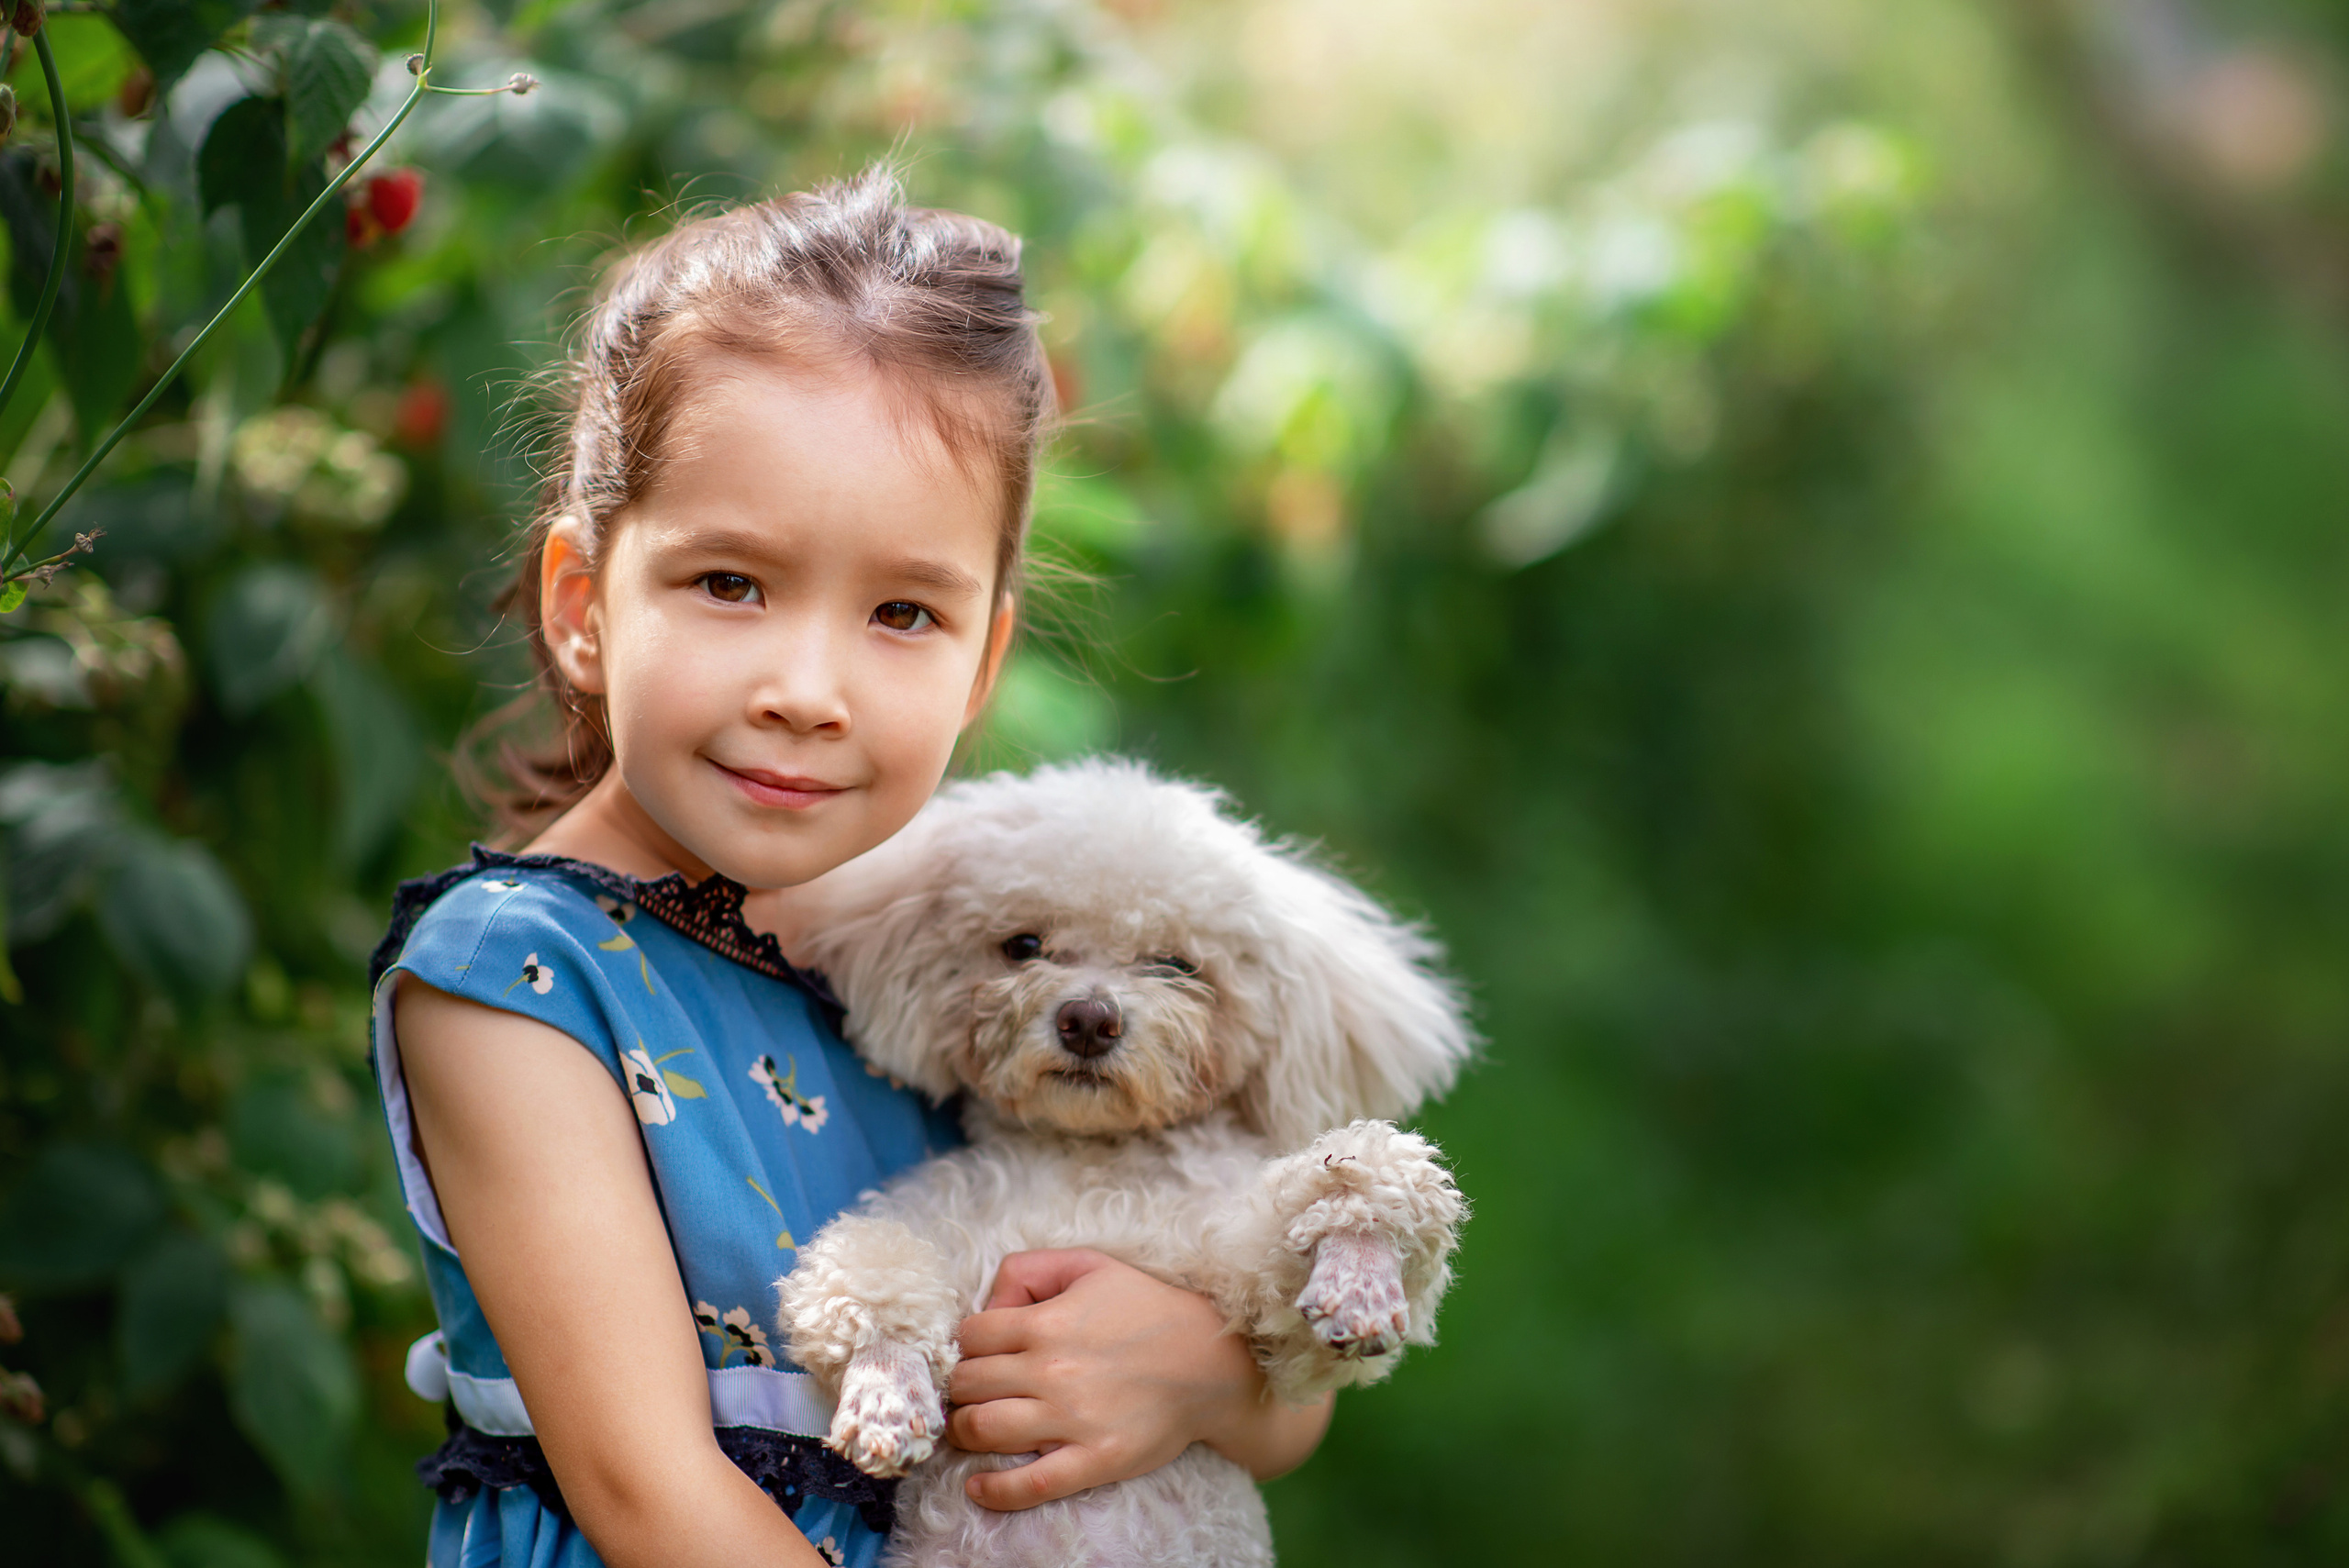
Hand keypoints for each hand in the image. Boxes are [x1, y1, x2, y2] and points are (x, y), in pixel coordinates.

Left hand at [944, 1249, 1331, 1510]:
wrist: (1212, 1362)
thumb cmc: (1149, 1309)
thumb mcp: (1090, 1265)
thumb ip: (1029, 1269)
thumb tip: (988, 1303)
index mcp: (1047, 1321)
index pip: (969, 1336)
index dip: (966, 1344)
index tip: (977, 1354)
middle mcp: (1051, 1370)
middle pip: (967, 1383)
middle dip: (961, 1386)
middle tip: (971, 1391)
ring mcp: (1071, 1419)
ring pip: (983, 1429)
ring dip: (964, 1431)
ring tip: (968, 1429)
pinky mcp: (1094, 1459)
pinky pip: (1030, 1484)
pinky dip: (994, 1490)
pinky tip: (978, 1487)